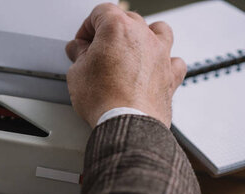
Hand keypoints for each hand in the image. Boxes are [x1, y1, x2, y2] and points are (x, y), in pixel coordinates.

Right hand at [65, 3, 186, 127]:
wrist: (127, 122)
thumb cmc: (104, 99)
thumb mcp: (76, 73)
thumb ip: (78, 55)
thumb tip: (78, 50)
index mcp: (117, 28)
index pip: (100, 12)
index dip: (87, 27)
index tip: (82, 42)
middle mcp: (143, 36)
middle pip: (127, 19)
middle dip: (109, 33)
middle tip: (96, 51)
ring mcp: (161, 54)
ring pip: (158, 30)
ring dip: (144, 36)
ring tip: (130, 51)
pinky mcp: (171, 75)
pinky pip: (174, 60)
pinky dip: (164, 62)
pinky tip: (153, 70)